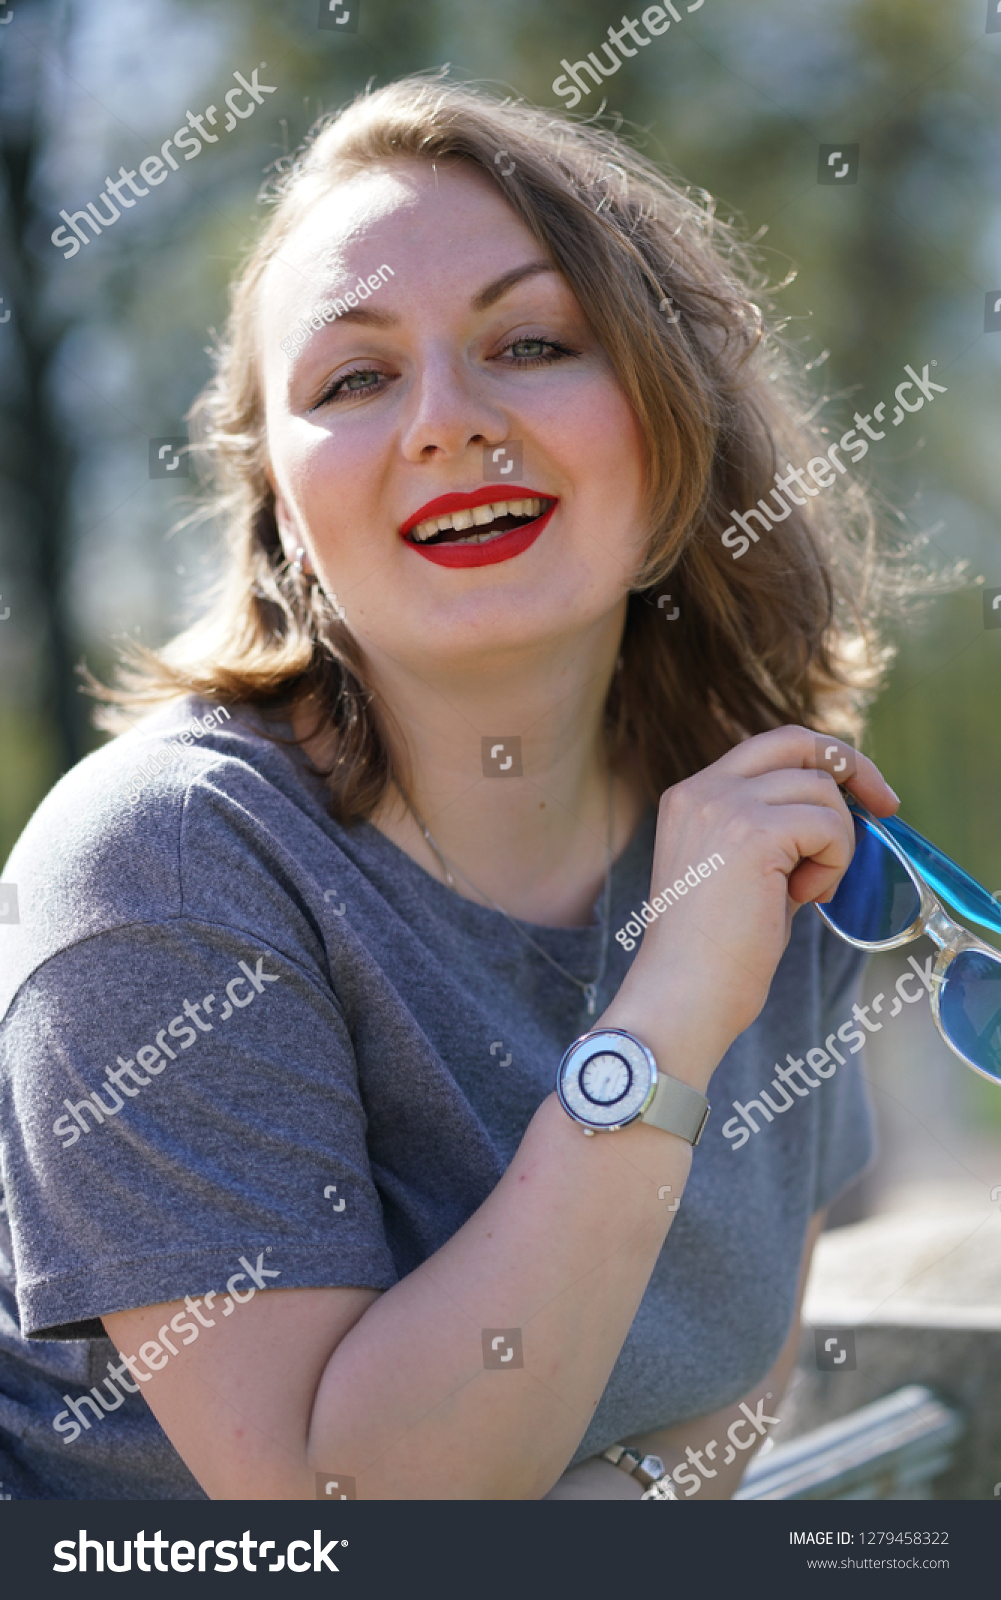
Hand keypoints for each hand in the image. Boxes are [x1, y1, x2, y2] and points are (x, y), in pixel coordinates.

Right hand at [601, 726, 896, 1087]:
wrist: (685, 993)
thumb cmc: (715, 951)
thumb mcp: (739, 870)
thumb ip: (773, 830)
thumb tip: (837, 811)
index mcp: (691, 796)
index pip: (770, 747)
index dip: (823, 760)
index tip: (862, 792)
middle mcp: (703, 790)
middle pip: (798, 742)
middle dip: (852, 766)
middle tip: (885, 806)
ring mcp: (725, 806)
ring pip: (821, 792)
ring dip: (835, 844)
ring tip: (807, 891)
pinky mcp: (753, 832)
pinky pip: (829, 827)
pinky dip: (834, 863)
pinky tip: (804, 898)